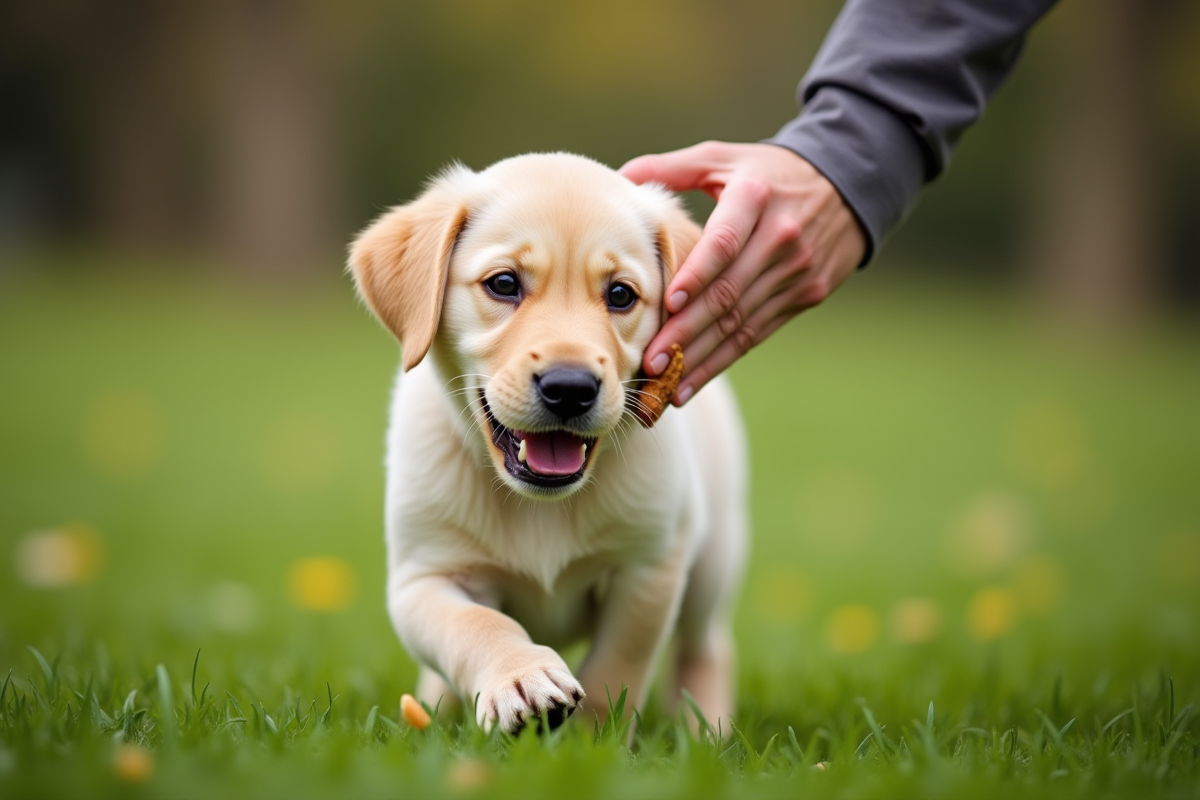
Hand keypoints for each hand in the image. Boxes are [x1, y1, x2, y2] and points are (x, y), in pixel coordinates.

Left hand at [620, 141, 865, 404]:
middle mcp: (780, 237)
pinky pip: (756, 334)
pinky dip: (722, 360)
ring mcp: (797, 270)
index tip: (669, 303)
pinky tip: (690, 382)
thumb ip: (672, 168)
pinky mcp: (807, 295)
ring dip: (701, 357)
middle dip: (686, 331)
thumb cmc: (767, 173)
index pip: (724, 242)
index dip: (697, 274)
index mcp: (754, 197)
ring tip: (665, 383)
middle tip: (651, 360)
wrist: (848, 184)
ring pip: (740, 322)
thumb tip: (619, 179)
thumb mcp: (724, 158)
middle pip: (728, 293)